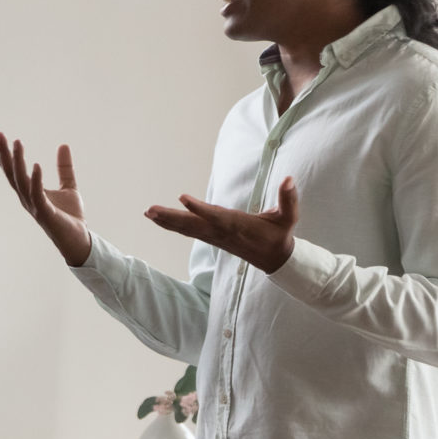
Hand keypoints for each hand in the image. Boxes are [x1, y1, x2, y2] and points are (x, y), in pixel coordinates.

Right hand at [0, 134, 92, 267]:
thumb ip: (64, 167)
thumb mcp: (69, 186)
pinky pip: (37, 194)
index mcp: (29, 191)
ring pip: (21, 181)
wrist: (79, 239)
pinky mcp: (45, 212)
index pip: (12, 170)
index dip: (4, 154)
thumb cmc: (71, 216)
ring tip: (17, 142)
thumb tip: (63, 145)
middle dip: (4, 154)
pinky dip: (36, 180)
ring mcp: (34, 205)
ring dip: (18, 161)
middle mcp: (27, 198)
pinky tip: (37, 164)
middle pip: (11, 173)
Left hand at [145, 176, 299, 273]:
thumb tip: (289, 179)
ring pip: (187, 229)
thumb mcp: (289, 217)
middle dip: (171, 217)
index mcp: (237, 225)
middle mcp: (222, 232)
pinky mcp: (212, 238)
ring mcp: (215, 236)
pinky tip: (158, 219)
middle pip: (193, 225)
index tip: (182, 198)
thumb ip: (288, 199)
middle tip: (150, 210)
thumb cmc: (280, 235)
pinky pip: (188, 231)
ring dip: (167, 221)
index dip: (199, 208)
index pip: (216, 216)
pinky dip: (173, 225)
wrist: (275, 259)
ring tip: (148, 212)